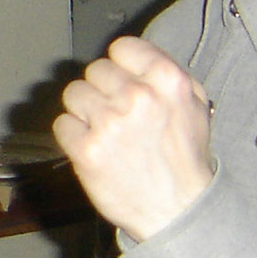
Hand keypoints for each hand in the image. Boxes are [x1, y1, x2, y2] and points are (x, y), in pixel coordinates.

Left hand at [54, 36, 213, 240]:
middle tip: (115, 115)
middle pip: (95, 70)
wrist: (176, 210)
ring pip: (74, 94)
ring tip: (104, 132)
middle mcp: (137, 96)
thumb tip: (134, 54)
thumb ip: (166, 73)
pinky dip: (73, 136)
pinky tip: (93, 148)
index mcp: (167, 78)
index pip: (121, 47)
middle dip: (102, 91)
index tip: (122, 82)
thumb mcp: (194, 105)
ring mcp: (109, 122)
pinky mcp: (86, 149)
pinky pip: (62, 124)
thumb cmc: (184, 159)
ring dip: (84, 112)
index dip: (120, 66)